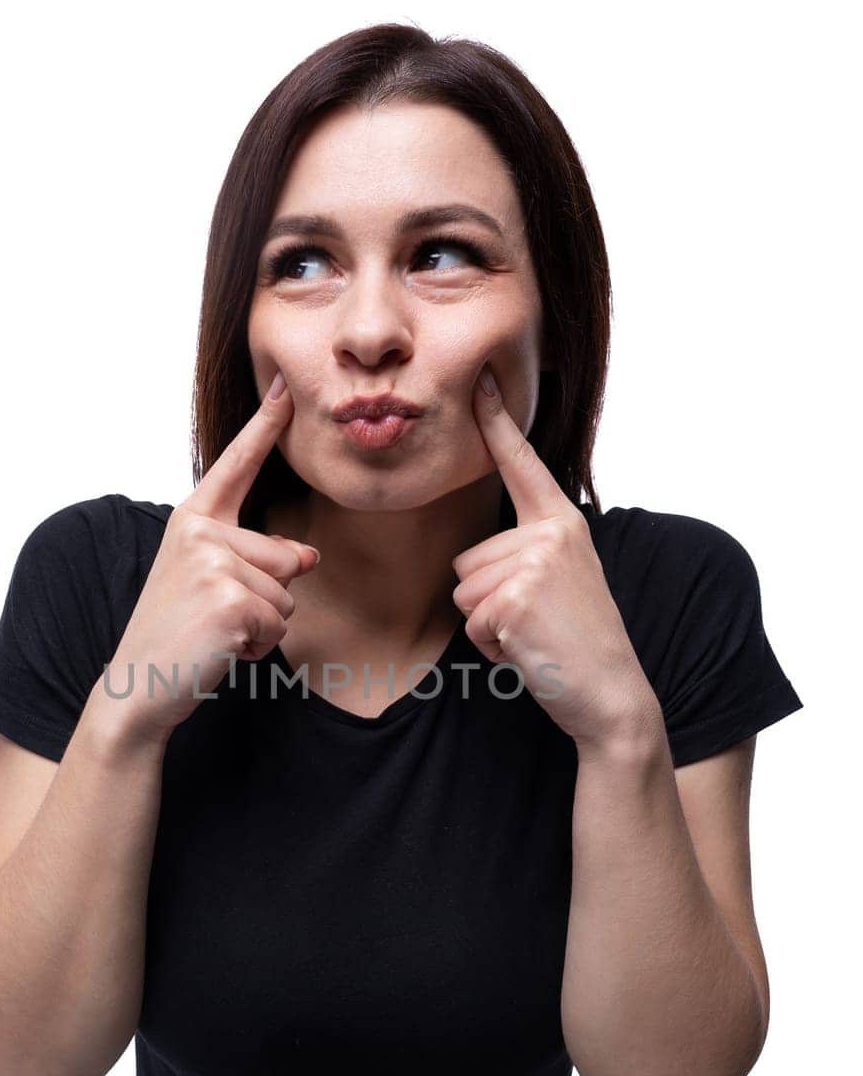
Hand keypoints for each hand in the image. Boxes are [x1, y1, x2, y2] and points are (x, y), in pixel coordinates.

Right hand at [107, 375, 318, 739]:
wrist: (138, 686)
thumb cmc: (175, 635)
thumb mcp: (214, 585)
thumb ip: (258, 560)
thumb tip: (310, 556)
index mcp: (192, 520)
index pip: (236, 467)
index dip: (265, 426)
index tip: (289, 387)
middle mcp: (200, 531)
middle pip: (284, 557)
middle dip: (266, 597)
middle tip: (213, 617)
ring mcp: (214, 563)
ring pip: (286, 594)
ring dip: (262, 625)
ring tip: (215, 632)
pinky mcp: (230, 598)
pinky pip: (279, 622)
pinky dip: (259, 645)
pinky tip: (221, 647)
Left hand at [450, 366, 658, 750]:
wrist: (612, 695)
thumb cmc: (579, 644)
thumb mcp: (561, 582)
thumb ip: (529, 554)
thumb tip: (483, 557)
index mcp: (562, 523)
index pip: (522, 464)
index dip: (497, 422)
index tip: (481, 380)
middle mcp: (552, 533)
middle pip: (466, 560)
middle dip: (487, 602)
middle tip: (536, 622)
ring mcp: (536, 562)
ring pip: (463, 591)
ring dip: (488, 625)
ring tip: (534, 635)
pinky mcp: (518, 596)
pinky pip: (472, 620)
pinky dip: (492, 647)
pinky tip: (529, 650)